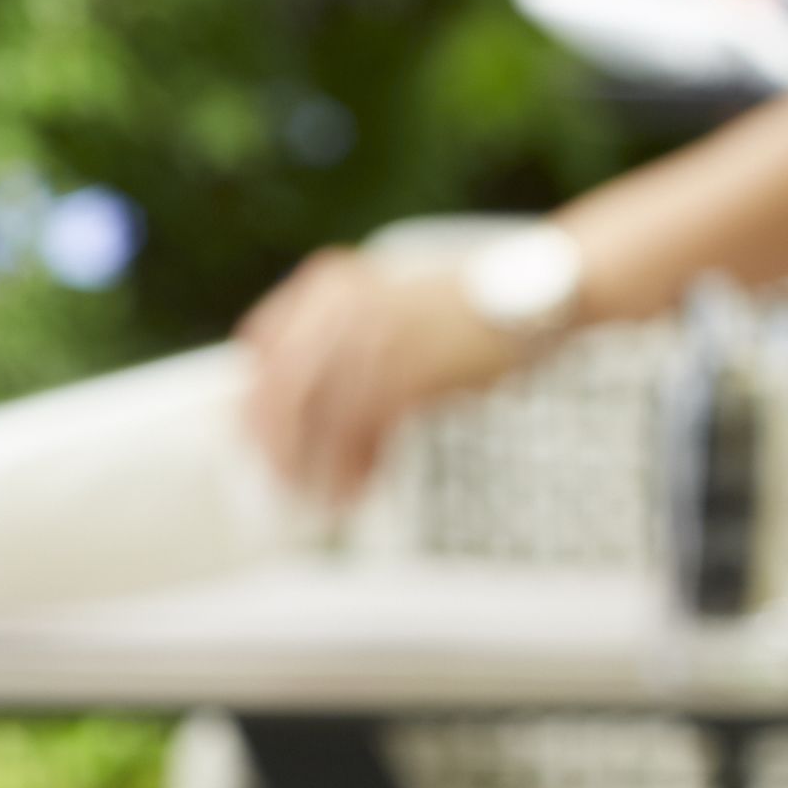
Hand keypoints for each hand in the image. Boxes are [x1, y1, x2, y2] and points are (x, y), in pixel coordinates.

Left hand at [236, 247, 529, 503]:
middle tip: (281, 485)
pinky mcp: (406, 374)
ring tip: (323, 502)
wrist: (532, 295)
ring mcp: (372, 340)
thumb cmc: (470, 310)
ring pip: (318, 419)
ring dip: (315, 469)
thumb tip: (314, 405)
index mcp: (330, 285)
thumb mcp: (393, 307)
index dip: (255, 399)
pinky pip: (362, 434)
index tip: (257, 438)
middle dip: (275, 446)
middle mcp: (341, 308)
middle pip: (280, 388)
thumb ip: (348, 342)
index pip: (262, 344)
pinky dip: (355, 470)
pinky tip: (357, 491)